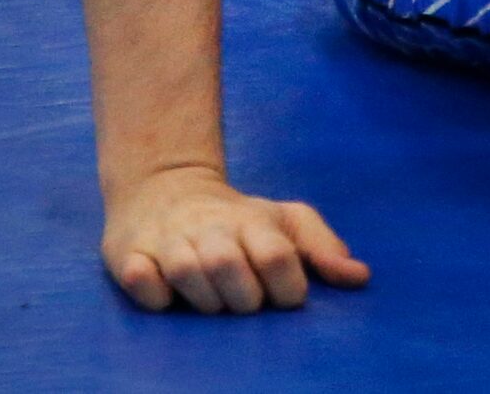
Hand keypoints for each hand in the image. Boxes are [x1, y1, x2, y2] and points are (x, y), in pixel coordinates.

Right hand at [102, 164, 368, 313]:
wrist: (165, 186)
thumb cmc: (237, 217)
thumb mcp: (285, 221)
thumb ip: (323, 248)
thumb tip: (360, 277)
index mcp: (253, 221)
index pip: (277, 255)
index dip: (288, 286)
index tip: (288, 299)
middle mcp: (210, 228)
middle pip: (229, 266)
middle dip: (243, 297)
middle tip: (247, 302)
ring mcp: (168, 240)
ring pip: (184, 273)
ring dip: (203, 299)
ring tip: (214, 302)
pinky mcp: (129, 254)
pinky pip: (139, 278)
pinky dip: (152, 292)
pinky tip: (166, 295)